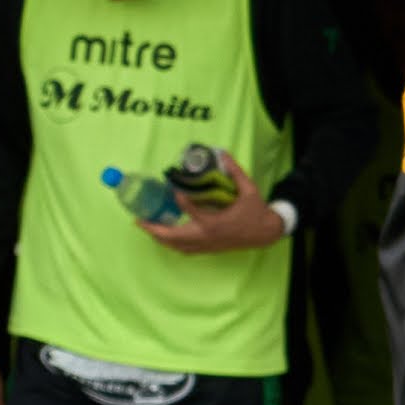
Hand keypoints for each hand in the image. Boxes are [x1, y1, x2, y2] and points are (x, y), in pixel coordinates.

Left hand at [140, 153, 290, 252]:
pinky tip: (162, 237)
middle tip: (139, 220)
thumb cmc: (256, 211)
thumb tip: (223, 153)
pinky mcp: (208, 248)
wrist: (265, 233)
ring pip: (177, 246)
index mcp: (216, 222)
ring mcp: (206, 245)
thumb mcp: (249, 190)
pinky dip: (170, 244)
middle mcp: (207, 236)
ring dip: (159, 238)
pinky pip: (184, 250)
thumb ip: (235, 172)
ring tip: (146, 227)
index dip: (181, 200)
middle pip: (175, 237)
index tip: (172, 190)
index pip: (193, 212)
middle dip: (155, 229)